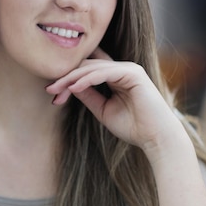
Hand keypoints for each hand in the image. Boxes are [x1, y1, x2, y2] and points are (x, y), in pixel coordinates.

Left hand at [45, 48, 183, 155]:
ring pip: (93, 67)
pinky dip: (87, 79)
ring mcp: (128, 69)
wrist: (156, 138)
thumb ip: (88, 96)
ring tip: (56, 89)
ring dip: (72, 79)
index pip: (88, 71)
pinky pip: (104, 72)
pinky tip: (73, 87)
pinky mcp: (133, 73)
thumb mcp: (103, 110)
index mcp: (116, 77)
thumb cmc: (133, 127)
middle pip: (87, 66)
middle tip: (50, 91)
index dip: (68, 79)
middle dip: (66, 78)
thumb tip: (69, 85)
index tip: (52, 93)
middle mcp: (122, 69)